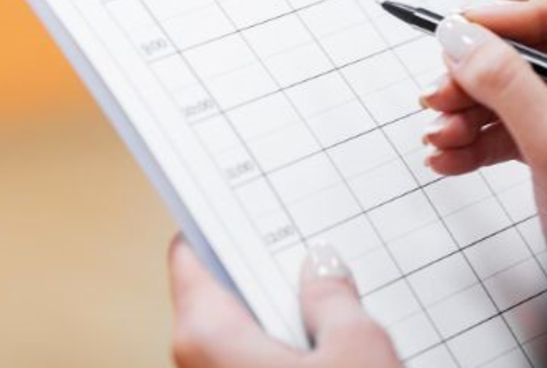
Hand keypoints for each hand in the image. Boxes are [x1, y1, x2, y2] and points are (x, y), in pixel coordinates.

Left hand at [169, 237, 400, 367]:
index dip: (217, 223)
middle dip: (263, 268)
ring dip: (280, 312)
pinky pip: (252, 362)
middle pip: (218, 292)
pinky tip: (326, 343)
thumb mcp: (357, 351)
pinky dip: (283, 346)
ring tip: (330, 292)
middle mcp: (197, 365)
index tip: (240, 196)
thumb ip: (335, 297)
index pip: (189, 254)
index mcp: (206, 335)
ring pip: (239, 332)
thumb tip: (322, 267)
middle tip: (308, 244)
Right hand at [420, 0, 546, 285]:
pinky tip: (447, 155)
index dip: (523, 6)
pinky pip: (522, 125)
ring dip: (471, 110)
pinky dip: (482, 141)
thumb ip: (509, 86)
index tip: (469, 28)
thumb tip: (462, 37)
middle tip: (441, 85)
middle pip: (545, 41)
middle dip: (483, 67)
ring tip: (438, 133)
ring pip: (526, 85)